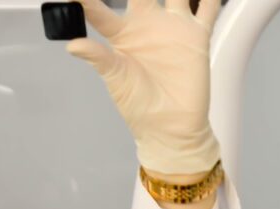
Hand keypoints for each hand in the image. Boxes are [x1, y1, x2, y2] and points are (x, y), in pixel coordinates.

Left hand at [67, 0, 222, 175]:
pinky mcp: (196, 36)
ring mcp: (172, 27)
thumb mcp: (116, 80)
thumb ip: (98, 57)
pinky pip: (207, 7)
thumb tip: (72, 44)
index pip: (99, 8)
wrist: (172, 127)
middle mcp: (146, 25)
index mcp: (121, 35)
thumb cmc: (139, 106)